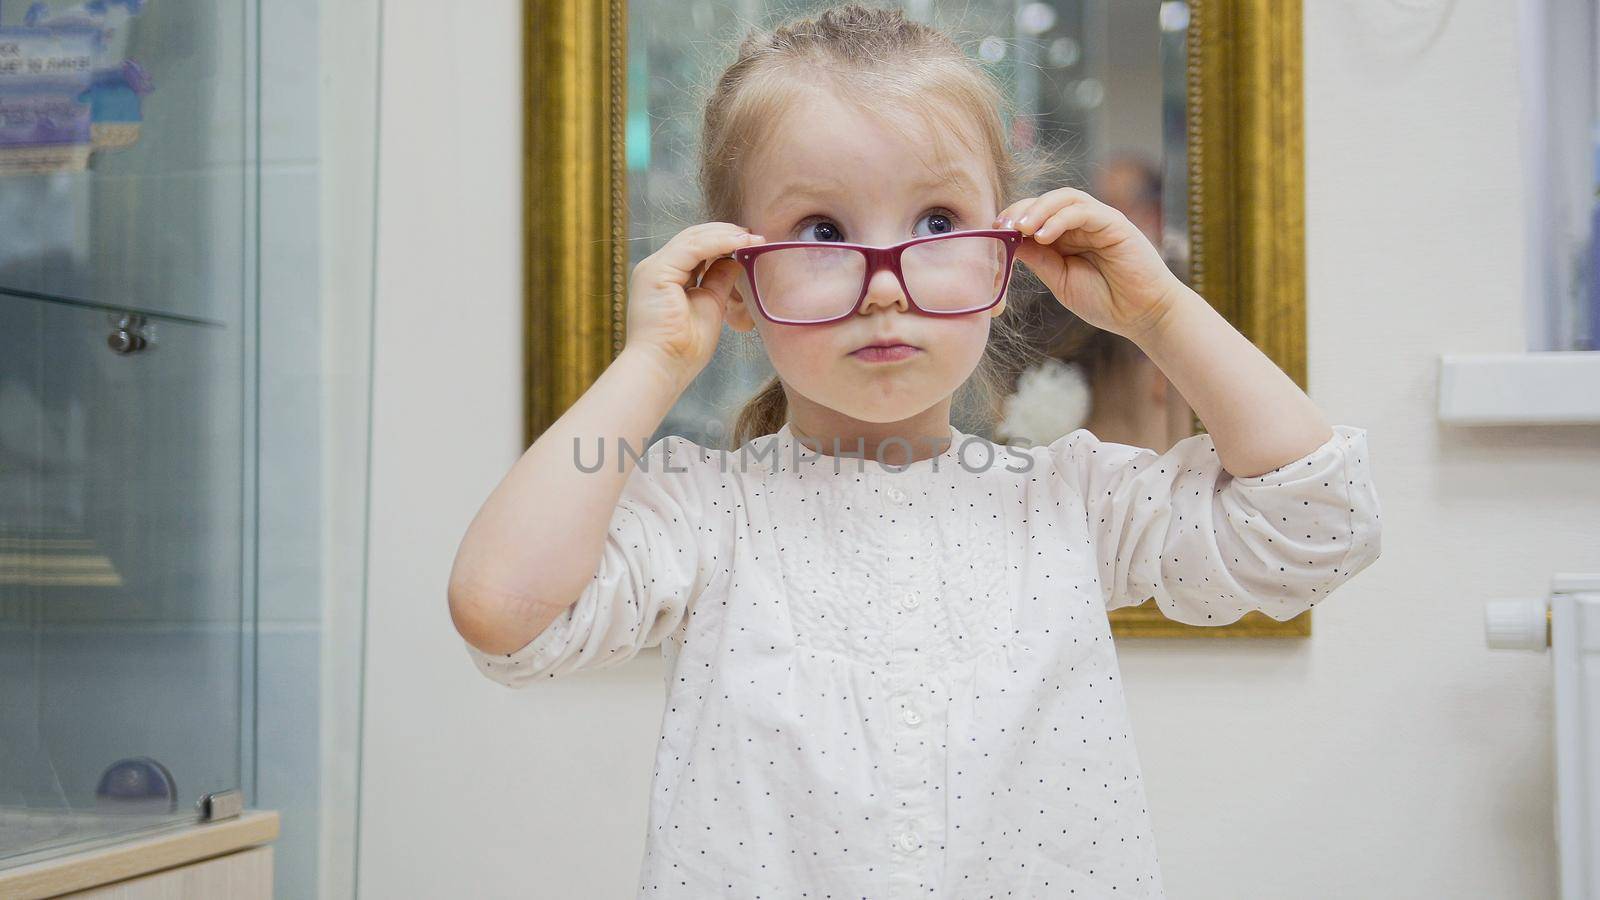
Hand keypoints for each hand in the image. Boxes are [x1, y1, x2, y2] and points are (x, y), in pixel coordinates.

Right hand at [625, 222, 764, 381]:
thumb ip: (719, 281)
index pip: (695, 248)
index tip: (750, 242)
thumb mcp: (710, 305)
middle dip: (725, 233)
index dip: (723, 241)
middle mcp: (656, 268)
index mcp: (666, 278)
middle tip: (754, 235)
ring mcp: (653, 268)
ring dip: (725, 234)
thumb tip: (734, 260)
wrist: (662, 369)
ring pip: (692, 238)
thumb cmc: (683, 350)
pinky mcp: (656, 272)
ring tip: (752, 237)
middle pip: (693, 238)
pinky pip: (692, 247)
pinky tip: (740, 241)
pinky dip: (718, 242)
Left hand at [995, 188, 1183, 340]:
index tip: (994, 231)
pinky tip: (1043, 237)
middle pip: (1046, 201)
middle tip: (1002, 226)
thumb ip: (1039, 260)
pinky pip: (1083, 210)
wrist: (1142, 315)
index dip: (1013, 219)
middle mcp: (1082, 224)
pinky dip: (1060, 218)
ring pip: (1064, 198)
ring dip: (1038, 209)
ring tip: (1021, 228)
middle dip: (1021, 211)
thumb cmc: (1105, 301)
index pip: (1036, 216)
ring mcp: (1099, 221)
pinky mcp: (1114, 223)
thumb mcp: (1061, 281)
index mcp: (1066, 237)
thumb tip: (1010, 243)